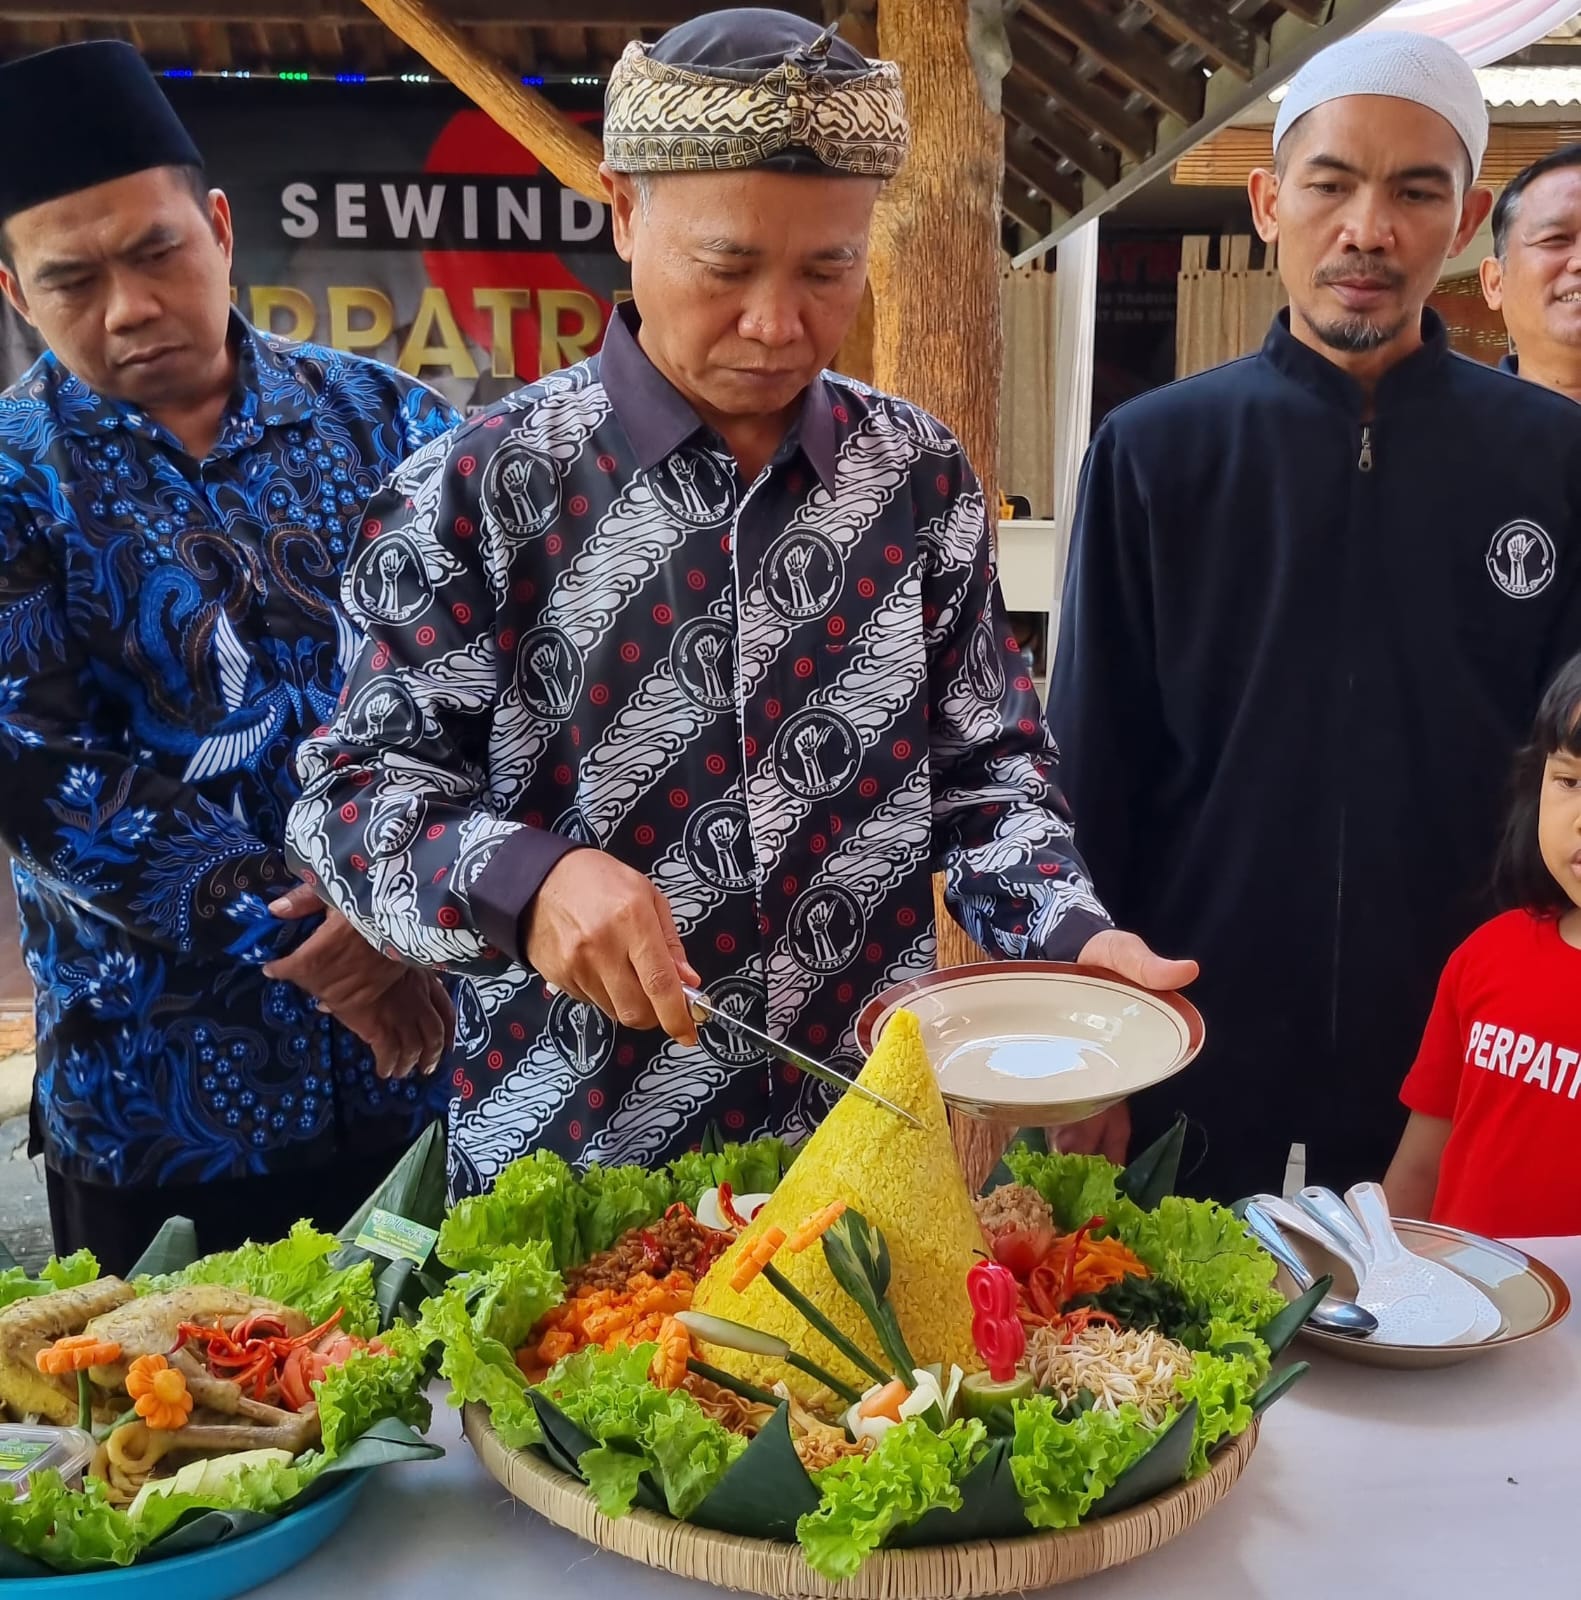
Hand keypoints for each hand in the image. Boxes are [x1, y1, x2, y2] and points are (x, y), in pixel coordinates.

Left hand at [264, 884, 406, 1012]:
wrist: (420, 911)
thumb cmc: (375, 896)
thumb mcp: (338, 889)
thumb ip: (304, 899)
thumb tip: (274, 910)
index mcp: (324, 948)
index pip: (291, 966)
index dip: (278, 967)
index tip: (270, 966)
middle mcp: (338, 971)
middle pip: (309, 982)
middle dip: (299, 976)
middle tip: (293, 968)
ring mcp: (360, 984)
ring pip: (327, 996)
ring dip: (317, 988)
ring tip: (315, 978)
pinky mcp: (379, 989)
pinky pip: (351, 1003)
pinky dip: (339, 1000)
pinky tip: (336, 994)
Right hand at [336, 968, 455, 1078]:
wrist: (348, 957)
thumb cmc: (363, 948)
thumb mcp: (384, 956)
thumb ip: (381, 975)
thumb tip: (356, 988)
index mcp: (423, 980)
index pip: (445, 1009)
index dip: (448, 1030)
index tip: (448, 1044)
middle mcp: (418, 1000)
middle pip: (434, 1034)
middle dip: (432, 1054)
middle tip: (427, 1068)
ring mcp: (402, 1017)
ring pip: (415, 1048)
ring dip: (409, 1063)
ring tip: (401, 1072)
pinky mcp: (381, 1030)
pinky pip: (390, 1054)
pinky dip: (388, 1065)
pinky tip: (384, 1070)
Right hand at [525, 851, 699, 1043]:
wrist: (539, 878)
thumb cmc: (599, 880)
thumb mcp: (647, 896)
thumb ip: (670, 943)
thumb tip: (688, 981)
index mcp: (632, 919)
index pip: (659, 983)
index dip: (677, 1015)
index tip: (689, 1032)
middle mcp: (603, 947)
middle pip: (636, 1010)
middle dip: (654, 1015)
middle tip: (659, 1000)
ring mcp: (577, 965)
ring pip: (615, 1011)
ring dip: (629, 1003)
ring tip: (624, 971)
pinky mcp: (559, 977)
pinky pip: (592, 1002)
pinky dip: (605, 994)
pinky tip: (601, 967)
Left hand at [1054, 932, 1197, 1160]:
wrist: (1066, 939)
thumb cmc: (1102, 954)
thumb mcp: (1124, 954)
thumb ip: (1148, 967)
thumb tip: (1187, 971)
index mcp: (1122, 1055)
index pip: (1120, 1106)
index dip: (1113, 1137)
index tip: (1108, 1167)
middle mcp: (1097, 1067)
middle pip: (1091, 1120)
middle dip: (1083, 1150)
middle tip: (1068, 1179)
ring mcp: (1070, 1063)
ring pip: (1067, 1114)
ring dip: (1060, 1141)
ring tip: (1049, 1171)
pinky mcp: (1044, 1056)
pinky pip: (1044, 1094)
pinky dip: (1038, 1117)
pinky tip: (1027, 1136)